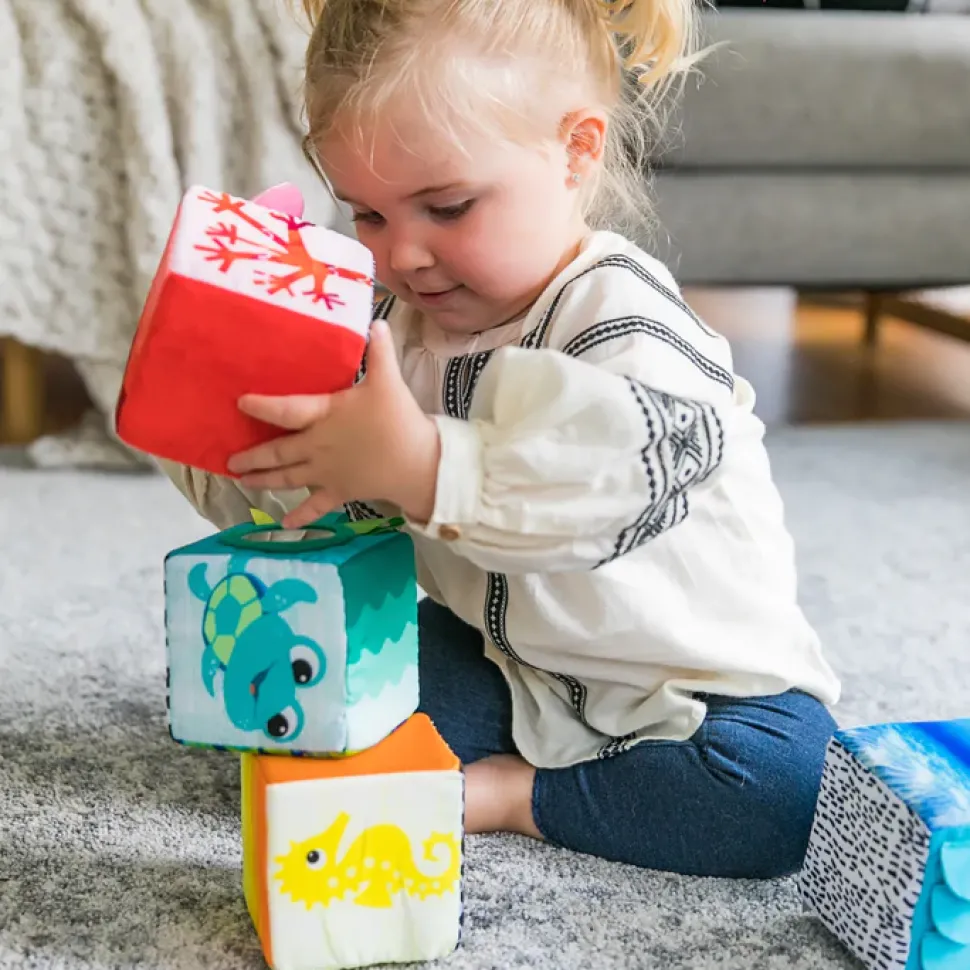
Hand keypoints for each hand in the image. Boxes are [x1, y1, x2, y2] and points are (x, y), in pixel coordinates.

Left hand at [227, 319, 440, 527]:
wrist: (417, 464)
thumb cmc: (399, 420)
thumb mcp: (388, 380)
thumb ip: (380, 351)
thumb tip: (376, 320)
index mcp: (324, 417)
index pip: (285, 410)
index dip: (261, 406)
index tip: (240, 403)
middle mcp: (317, 447)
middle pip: (277, 452)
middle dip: (252, 455)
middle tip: (230, 459)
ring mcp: (326, 473)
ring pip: (288, 478)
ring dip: (263, 480)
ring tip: (242, 481)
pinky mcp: (340, 492)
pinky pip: (316, 506)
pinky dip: (300, 516)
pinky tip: (284, 525)